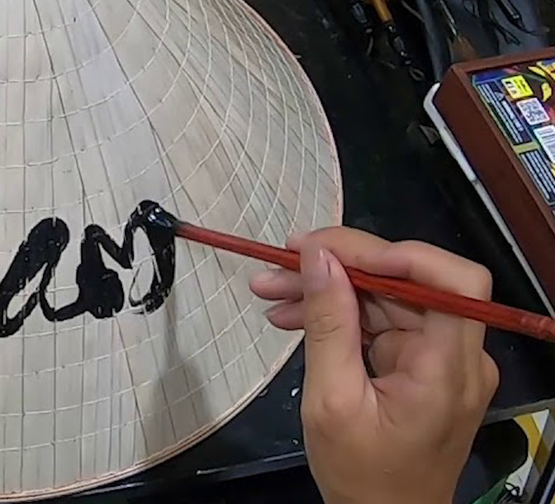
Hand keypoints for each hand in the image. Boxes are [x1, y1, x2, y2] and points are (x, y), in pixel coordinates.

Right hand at [249, 228, 498, 503]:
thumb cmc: (361, 475)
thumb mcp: (332, 401)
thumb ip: (329, 325)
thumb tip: (319, 257)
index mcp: (448, 367)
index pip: (454, 281)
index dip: (400, 254)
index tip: (334, 252)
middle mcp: (457, 354)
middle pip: (409, 283)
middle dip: (340, 267)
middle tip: (277, 265)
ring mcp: (439, 359)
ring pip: (386, 298)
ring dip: (328, 290)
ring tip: (269, 291)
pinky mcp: (420, 365)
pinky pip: (380, 323)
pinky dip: (337, 315)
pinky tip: (292, 315)